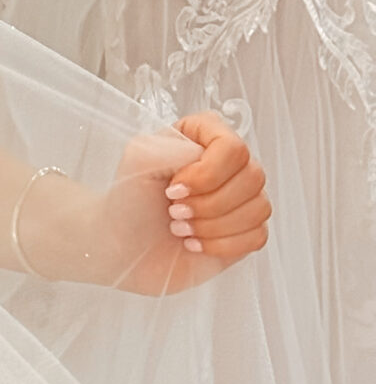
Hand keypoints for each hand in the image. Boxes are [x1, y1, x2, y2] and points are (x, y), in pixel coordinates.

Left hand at [83, 115, 270, 295]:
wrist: (125, 247)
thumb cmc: (129, 202)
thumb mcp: (138, 159)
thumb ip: (171, 146)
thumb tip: (204, 158)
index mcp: (204, 135)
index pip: (233, 147)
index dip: (207, 174)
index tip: (173, 189)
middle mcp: (229, 163)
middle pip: (252, 177)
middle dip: (208, 204)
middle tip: (174, 212)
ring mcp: (242, 196)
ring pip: (259, 207)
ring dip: (213, 226)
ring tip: (180, 228)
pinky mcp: (247, 229)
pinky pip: (258, 235)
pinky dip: (223, 245)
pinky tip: (196, 244)